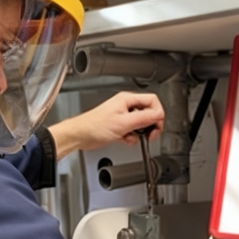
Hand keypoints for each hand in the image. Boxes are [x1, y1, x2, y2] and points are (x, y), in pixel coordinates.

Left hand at [48, 92, 164, 157]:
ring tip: (135, 137)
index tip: (156, 126)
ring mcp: (123, 116)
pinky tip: (125, 139)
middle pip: (149, 112)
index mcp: (127, 100)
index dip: (157, 114)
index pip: (152, 101)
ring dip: (140, 133)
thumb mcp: (124, 122)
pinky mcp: (119, 126)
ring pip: (141, 123)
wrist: (80, 135)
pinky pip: (133, 131)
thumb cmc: (94, 126)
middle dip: (151, 125)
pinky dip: (131, 137)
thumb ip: (144, 118)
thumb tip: (159, 115)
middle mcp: (126, 106)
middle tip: (151, 135)